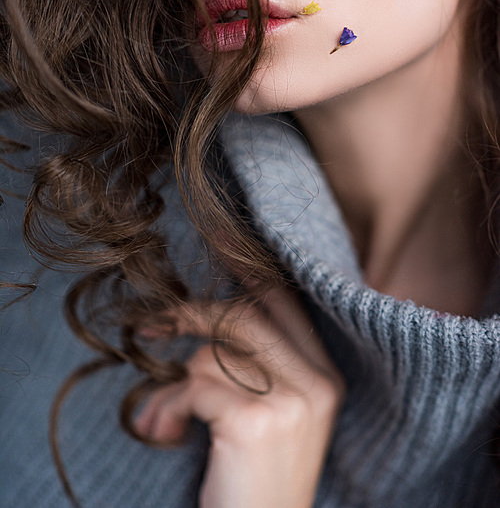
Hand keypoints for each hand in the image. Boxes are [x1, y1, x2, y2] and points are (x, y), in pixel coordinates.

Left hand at [134, 286, 344, 507]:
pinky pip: (192, 388)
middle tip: (153, 325)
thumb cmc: (256, 480)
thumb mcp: (273, 417)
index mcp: (324, 378)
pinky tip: (167, 434)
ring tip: (168, 421)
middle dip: (190, 317)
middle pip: (242, 318)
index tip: (223, 243)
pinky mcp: (254, 422)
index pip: (286, 306)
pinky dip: (166, 410)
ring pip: (210, 356)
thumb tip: (216, 313)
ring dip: (174, 388)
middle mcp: (316, 385)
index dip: (251, 273)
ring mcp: (290, 403)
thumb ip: (259, 365)